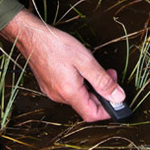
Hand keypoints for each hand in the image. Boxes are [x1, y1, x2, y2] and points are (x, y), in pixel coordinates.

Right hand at [0, 10, 124, 121]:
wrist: (31, 35)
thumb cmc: (55, 44)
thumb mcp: (85, 61)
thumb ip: (103, 81)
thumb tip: (118, 97)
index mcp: (69, 93)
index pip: (93, 115)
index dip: (108, 110)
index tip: (117, 98)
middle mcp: (59, 96)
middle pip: (86, 105)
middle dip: (102, 93)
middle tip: (110, 75)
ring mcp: (52, 91)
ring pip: (78, 97)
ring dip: (91, 86)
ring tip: (94, 68)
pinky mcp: (48, 84)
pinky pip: (68, 90)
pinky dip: (80, 83)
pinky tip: (80, 68)